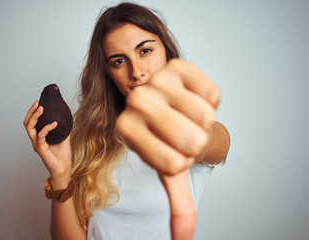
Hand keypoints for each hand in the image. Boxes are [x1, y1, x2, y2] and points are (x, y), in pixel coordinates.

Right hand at [23, 100, 71, 187]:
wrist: (64, 168)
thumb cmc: (63, 155)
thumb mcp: (64, 137)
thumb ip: (63, 128)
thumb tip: (66, 116)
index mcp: (39, 137)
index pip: (31, 122)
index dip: (33, 112)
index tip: (38, 102)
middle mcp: (35, 140)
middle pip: (27, 123)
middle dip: (31, 112)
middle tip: (38, 103)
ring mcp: (37, 144)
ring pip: (30, 128)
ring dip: (35, 117)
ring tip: (42, 109)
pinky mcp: (41, 149)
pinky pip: (41, 136)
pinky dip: (47, 128)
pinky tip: (54, 123)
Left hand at [116, 59, 220, 174]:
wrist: (174, 110)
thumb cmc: (169, 141)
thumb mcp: (169, 171)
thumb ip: (177, 204)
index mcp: (126, 129)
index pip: (173, 164)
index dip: (183, 162)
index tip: (173, 151)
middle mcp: (136, 101)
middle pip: (190, 138)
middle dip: (195, 143)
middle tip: (184, 136)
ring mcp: (156, 80)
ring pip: (205, 115)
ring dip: (204, 122)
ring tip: (188, 117)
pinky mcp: (177, 64)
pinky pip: (212, 93)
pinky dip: (210, 101)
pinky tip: (193, 99)